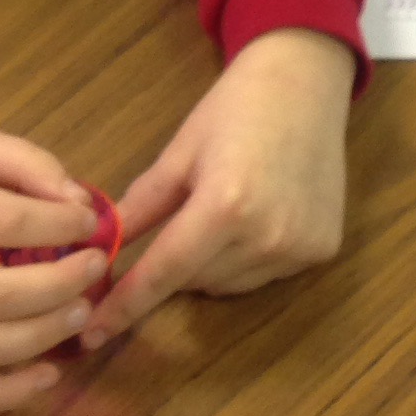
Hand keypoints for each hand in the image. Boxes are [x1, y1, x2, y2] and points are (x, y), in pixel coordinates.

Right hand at [0, 127, 107, 411]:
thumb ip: (24, 162)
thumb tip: (78, 201)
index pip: (4, 221)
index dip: (60, 224)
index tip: (90, 220)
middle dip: (57, 285)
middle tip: (94, 267)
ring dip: (40, 337)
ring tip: (80, 311)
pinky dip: (5, 395)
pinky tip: (48, 375)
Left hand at [83, 28, 355, 346]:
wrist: (305, 81)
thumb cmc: (234, 108)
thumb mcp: (180, 152)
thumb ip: (143, 206)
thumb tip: (101, 247)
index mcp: (223, 205)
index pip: (163, 273)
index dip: (125, 306)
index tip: (93, 334)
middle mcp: (265, 236)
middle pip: (195, 280)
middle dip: (176, 262)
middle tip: (184, 214)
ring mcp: (299, 248)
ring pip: (229, 284)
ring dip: (211, 263)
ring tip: (225, 208)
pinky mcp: (323, 250)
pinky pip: (266, 275)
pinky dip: (249, 257)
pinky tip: (260, 213)